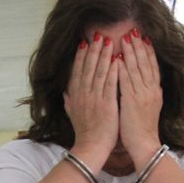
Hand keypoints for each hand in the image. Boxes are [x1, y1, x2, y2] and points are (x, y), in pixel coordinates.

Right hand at [63, 32, 119, 166]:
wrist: (90, 148)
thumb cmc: (84, 133)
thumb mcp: (72, 115)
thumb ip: (69, 101)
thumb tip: (66, 92)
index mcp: (75, 95)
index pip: (77, 70)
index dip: (81, 55)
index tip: (85, 42)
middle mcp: (83, 94)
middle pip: (88, 67)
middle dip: (94, 49)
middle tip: (99, 34)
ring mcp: (94, 98)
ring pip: (99, 72)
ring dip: (104, 55)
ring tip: (109, 41)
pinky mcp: (106, 104)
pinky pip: (110, 84)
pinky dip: (113, 71)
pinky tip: (117, 59)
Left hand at [116, 28, 163, 164]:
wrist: (145, 145)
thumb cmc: (142, 129)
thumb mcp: (148, 107)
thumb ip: (144, 92)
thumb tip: (141, 81)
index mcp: (155, 91)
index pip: (152, 66)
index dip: (148, 50)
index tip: (143, 37)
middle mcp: (151, 90)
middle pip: (145, 63)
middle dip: (139, 45)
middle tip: (133, 30)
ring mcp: (142, 95)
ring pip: (136, 68)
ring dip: (130, 52)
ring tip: (125, 38)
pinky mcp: (132, 101)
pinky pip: (127, 81)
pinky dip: (122, 69)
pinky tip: (117, 58)